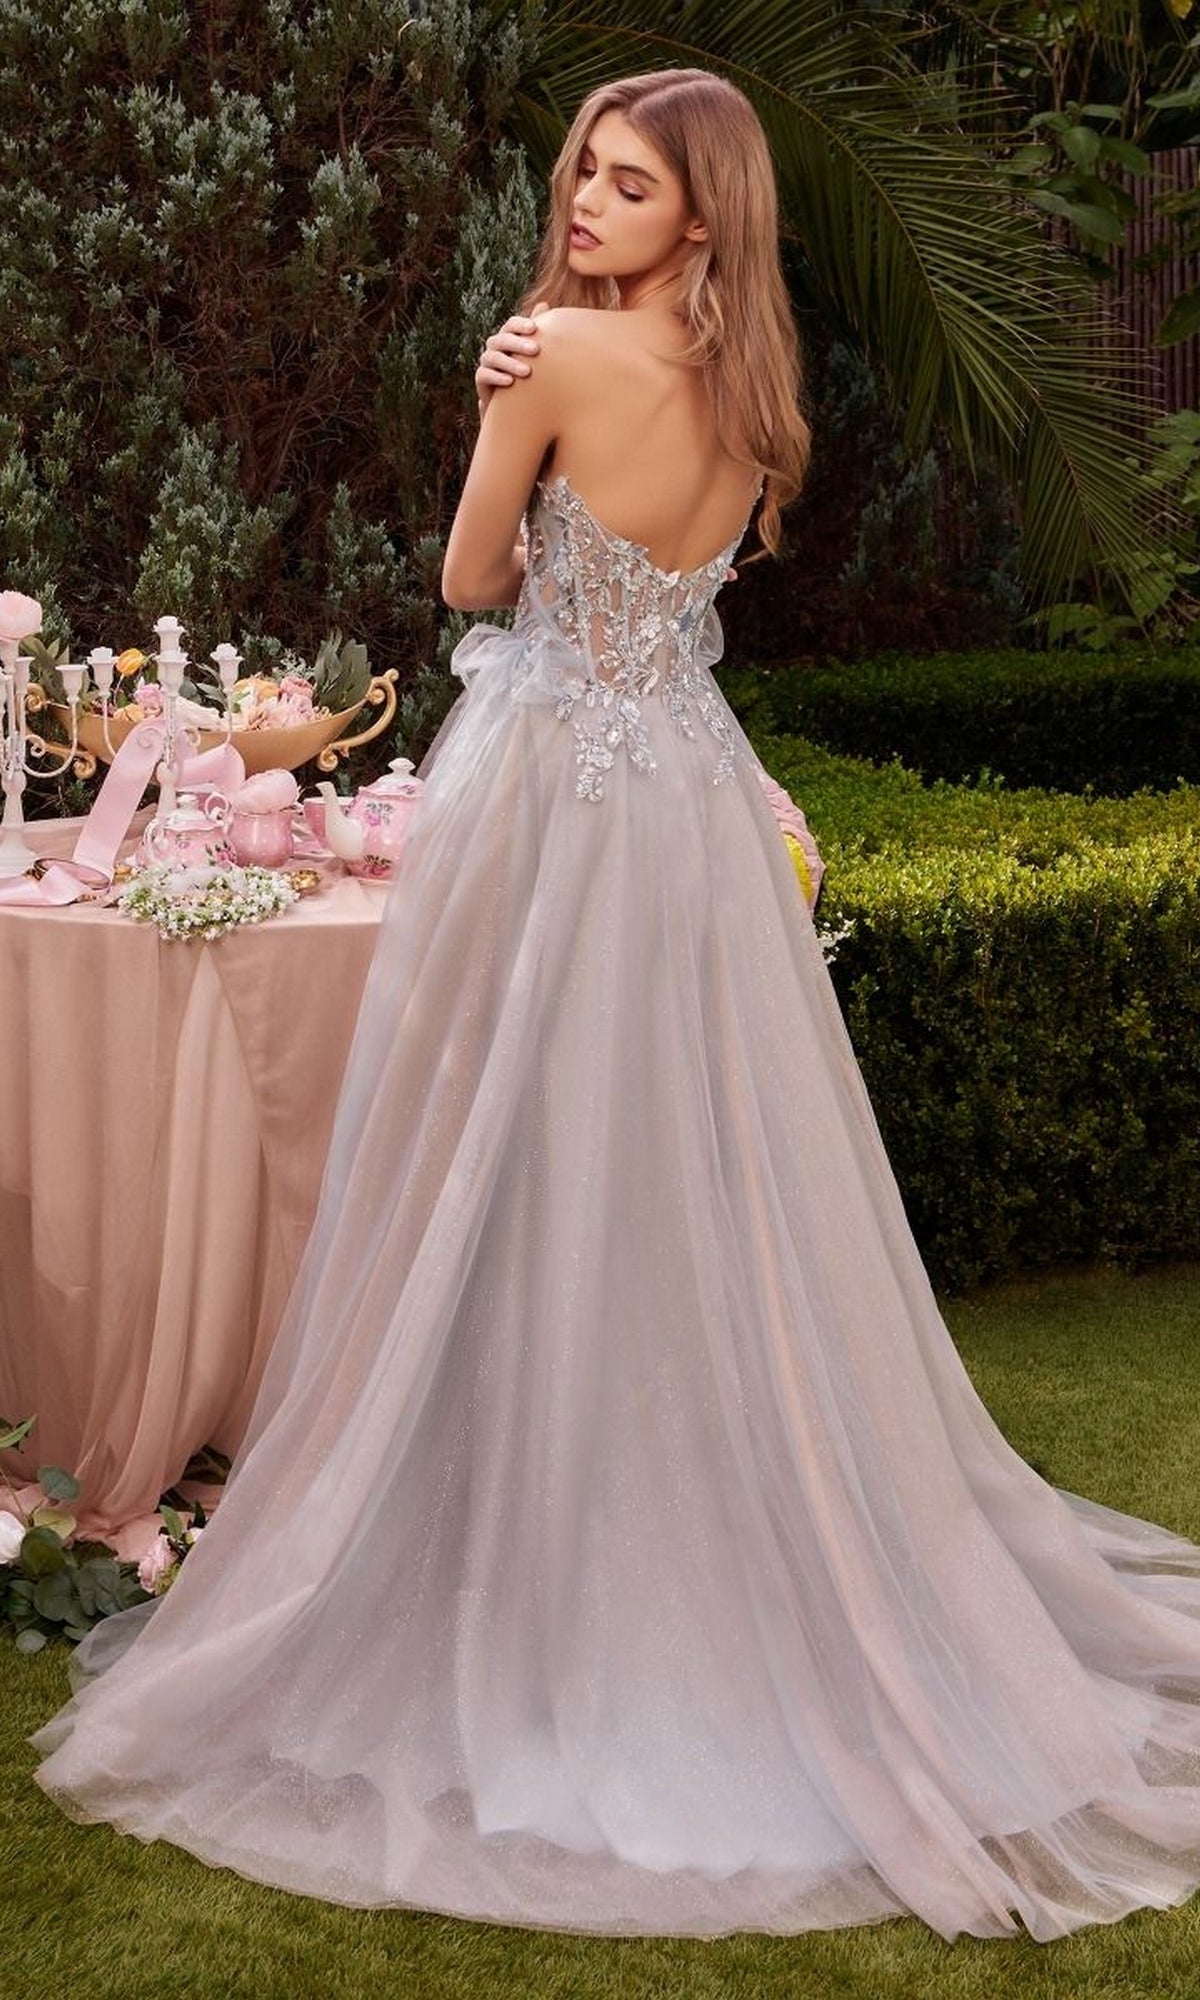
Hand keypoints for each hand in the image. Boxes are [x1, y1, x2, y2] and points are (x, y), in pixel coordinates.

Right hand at [475, 302, 547, 418]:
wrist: (514, 398)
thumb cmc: (528, 370)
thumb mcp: (534, 351)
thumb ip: (537, 331)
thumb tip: (544, 303)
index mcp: (508, 336)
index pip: (511, 325)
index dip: (520, 325)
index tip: (534, 328)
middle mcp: (495, 346)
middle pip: (502, 339)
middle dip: (518, 343)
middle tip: (536, 350)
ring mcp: (486, 361)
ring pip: (493, 357)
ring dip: (510, 363)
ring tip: (527, 372)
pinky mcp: (480, 378)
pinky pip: (484, 374)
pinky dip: (497, 377)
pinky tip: (510, 382)